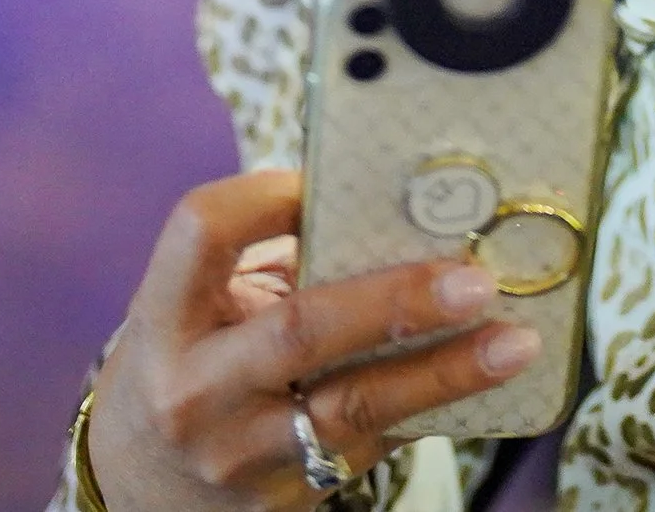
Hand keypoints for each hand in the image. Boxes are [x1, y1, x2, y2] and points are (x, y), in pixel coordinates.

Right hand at [86, 169, 537, 507]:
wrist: (139, 488)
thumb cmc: (194, 362)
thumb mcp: (203, 309)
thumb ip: (277, 259)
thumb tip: (402, 199)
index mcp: (166, 320)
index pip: (203, 232)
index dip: (269, 193)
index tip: (327, 176)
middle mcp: (195, 391)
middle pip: (301, 331)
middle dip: (396, 302)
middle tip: (474, 280)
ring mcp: (238, 455)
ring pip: (352, 407)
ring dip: (445, 372)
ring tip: (515, 343)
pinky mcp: (282, 500)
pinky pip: (372, 444)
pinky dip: (434, 407)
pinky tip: (490, 382)